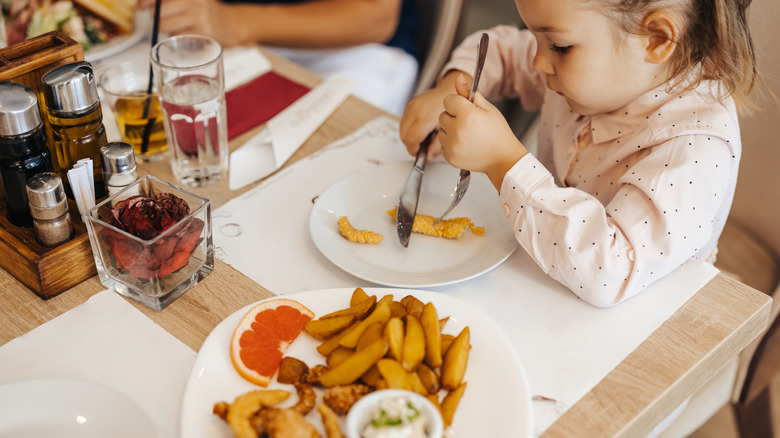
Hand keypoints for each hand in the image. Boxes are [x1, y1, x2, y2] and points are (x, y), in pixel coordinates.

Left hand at [148, 0, 242, 46]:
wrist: (230, 24)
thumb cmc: (205, 10)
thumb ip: (170, 1)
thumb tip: (143, 3)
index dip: (146, 1)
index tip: (141, 6)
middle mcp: (195, 1)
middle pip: (159, 11)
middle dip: (155, 16)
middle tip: (160, 18)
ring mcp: (200, 17)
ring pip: (166, 25)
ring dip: (165, 28)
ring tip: (176, 25)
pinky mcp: (203, 32)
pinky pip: (177, 36)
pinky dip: (176, 36)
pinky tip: (185, 33)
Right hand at [399, 71, 462, 160]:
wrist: (452, 88)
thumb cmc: (454, 107)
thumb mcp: (449, 129)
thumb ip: (438, 146)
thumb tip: (428, 157)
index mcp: (425, 117)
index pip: (410, 140)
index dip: (414, 150)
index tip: (421, 153)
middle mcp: (415, 110)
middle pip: (403, 136)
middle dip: (411, 145)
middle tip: (423, 147)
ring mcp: (411, 106)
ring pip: (402, 130)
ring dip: (409, 137)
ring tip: (423, 138)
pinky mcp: (410, 105)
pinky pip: (404, 122)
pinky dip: (409, 129)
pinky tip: (421, 130)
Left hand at [438, 74, 527, 189]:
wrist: (503, 158)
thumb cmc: (498, 133)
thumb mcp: (487, 108)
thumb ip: (469, 93)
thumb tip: (458, 78)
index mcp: (467, 115)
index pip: (448, 100)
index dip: (458, 104)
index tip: (467, 110)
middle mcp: (457, 130)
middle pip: (442, 115)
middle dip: (453, 117)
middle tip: (469, 124)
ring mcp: (452, 145)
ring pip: (441, 130)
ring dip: (450, 130)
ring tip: (467, 134)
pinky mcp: (450, 157)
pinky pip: (442, 144)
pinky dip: (451, 143)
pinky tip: (465, 144)